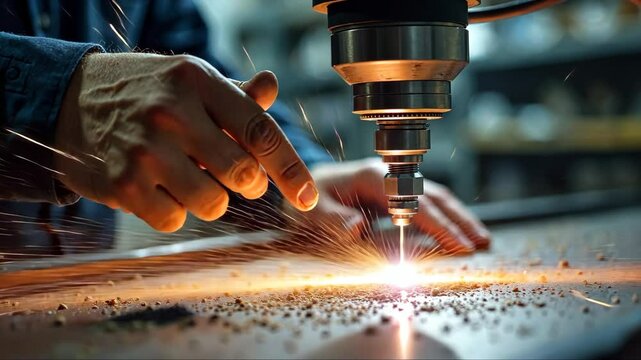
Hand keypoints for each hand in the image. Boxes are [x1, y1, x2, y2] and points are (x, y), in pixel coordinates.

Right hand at [55, 53, 317, 231]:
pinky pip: (174, 220)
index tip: (308, 198)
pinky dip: (175, 211)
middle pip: (242, 174)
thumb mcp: (189, 82)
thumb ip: (233, 95)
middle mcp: (171, 112)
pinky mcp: (122, 183)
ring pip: (212, 204)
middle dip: (248, 184)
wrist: (70, 100)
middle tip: (234, 176)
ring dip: (210, 198)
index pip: (260, 131)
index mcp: (197, 81)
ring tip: (187, 175)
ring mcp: (144, 149)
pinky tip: (158, 187)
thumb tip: (270, 86)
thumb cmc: (145, 93)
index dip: (291, 169)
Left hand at [287, 158, 489, 253]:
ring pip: (435, 197)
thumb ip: (330, 219)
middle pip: (433, 196)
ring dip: (459, 217)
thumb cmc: (307, 198)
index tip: (459, 244)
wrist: (302, 184)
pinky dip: (447, 216)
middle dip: (459, 220)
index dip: (438, 224)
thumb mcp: (309, 210)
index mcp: (371, 177)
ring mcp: (394, 181)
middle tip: (482, 244)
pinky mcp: (395, 191)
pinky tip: (458, 231)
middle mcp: (388, 175)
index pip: (414, 201)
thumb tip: (357, 229)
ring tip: (482, 239)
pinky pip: (427, 202)